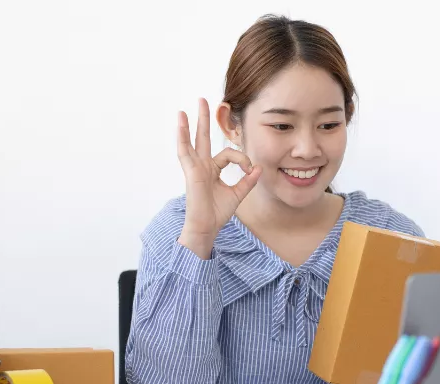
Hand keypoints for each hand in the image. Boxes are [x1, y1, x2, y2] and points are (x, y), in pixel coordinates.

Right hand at [177, 98, 261, 258]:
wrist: (207, 227)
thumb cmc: (217, 213)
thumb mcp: (238, 194)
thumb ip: (247, 181)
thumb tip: (259, 169)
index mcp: (212, 170)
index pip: (229, 154)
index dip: (242, 159)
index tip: (251, 170)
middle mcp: (202, 166)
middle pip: (202, 138)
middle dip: (203, 119)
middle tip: (203, 100)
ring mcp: (195, 168)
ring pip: (191, 142)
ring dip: (189, 125)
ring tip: (185, 109)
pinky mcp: (191, 173)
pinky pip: (185, 153)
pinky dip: (182, 138)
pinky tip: (181, 125)